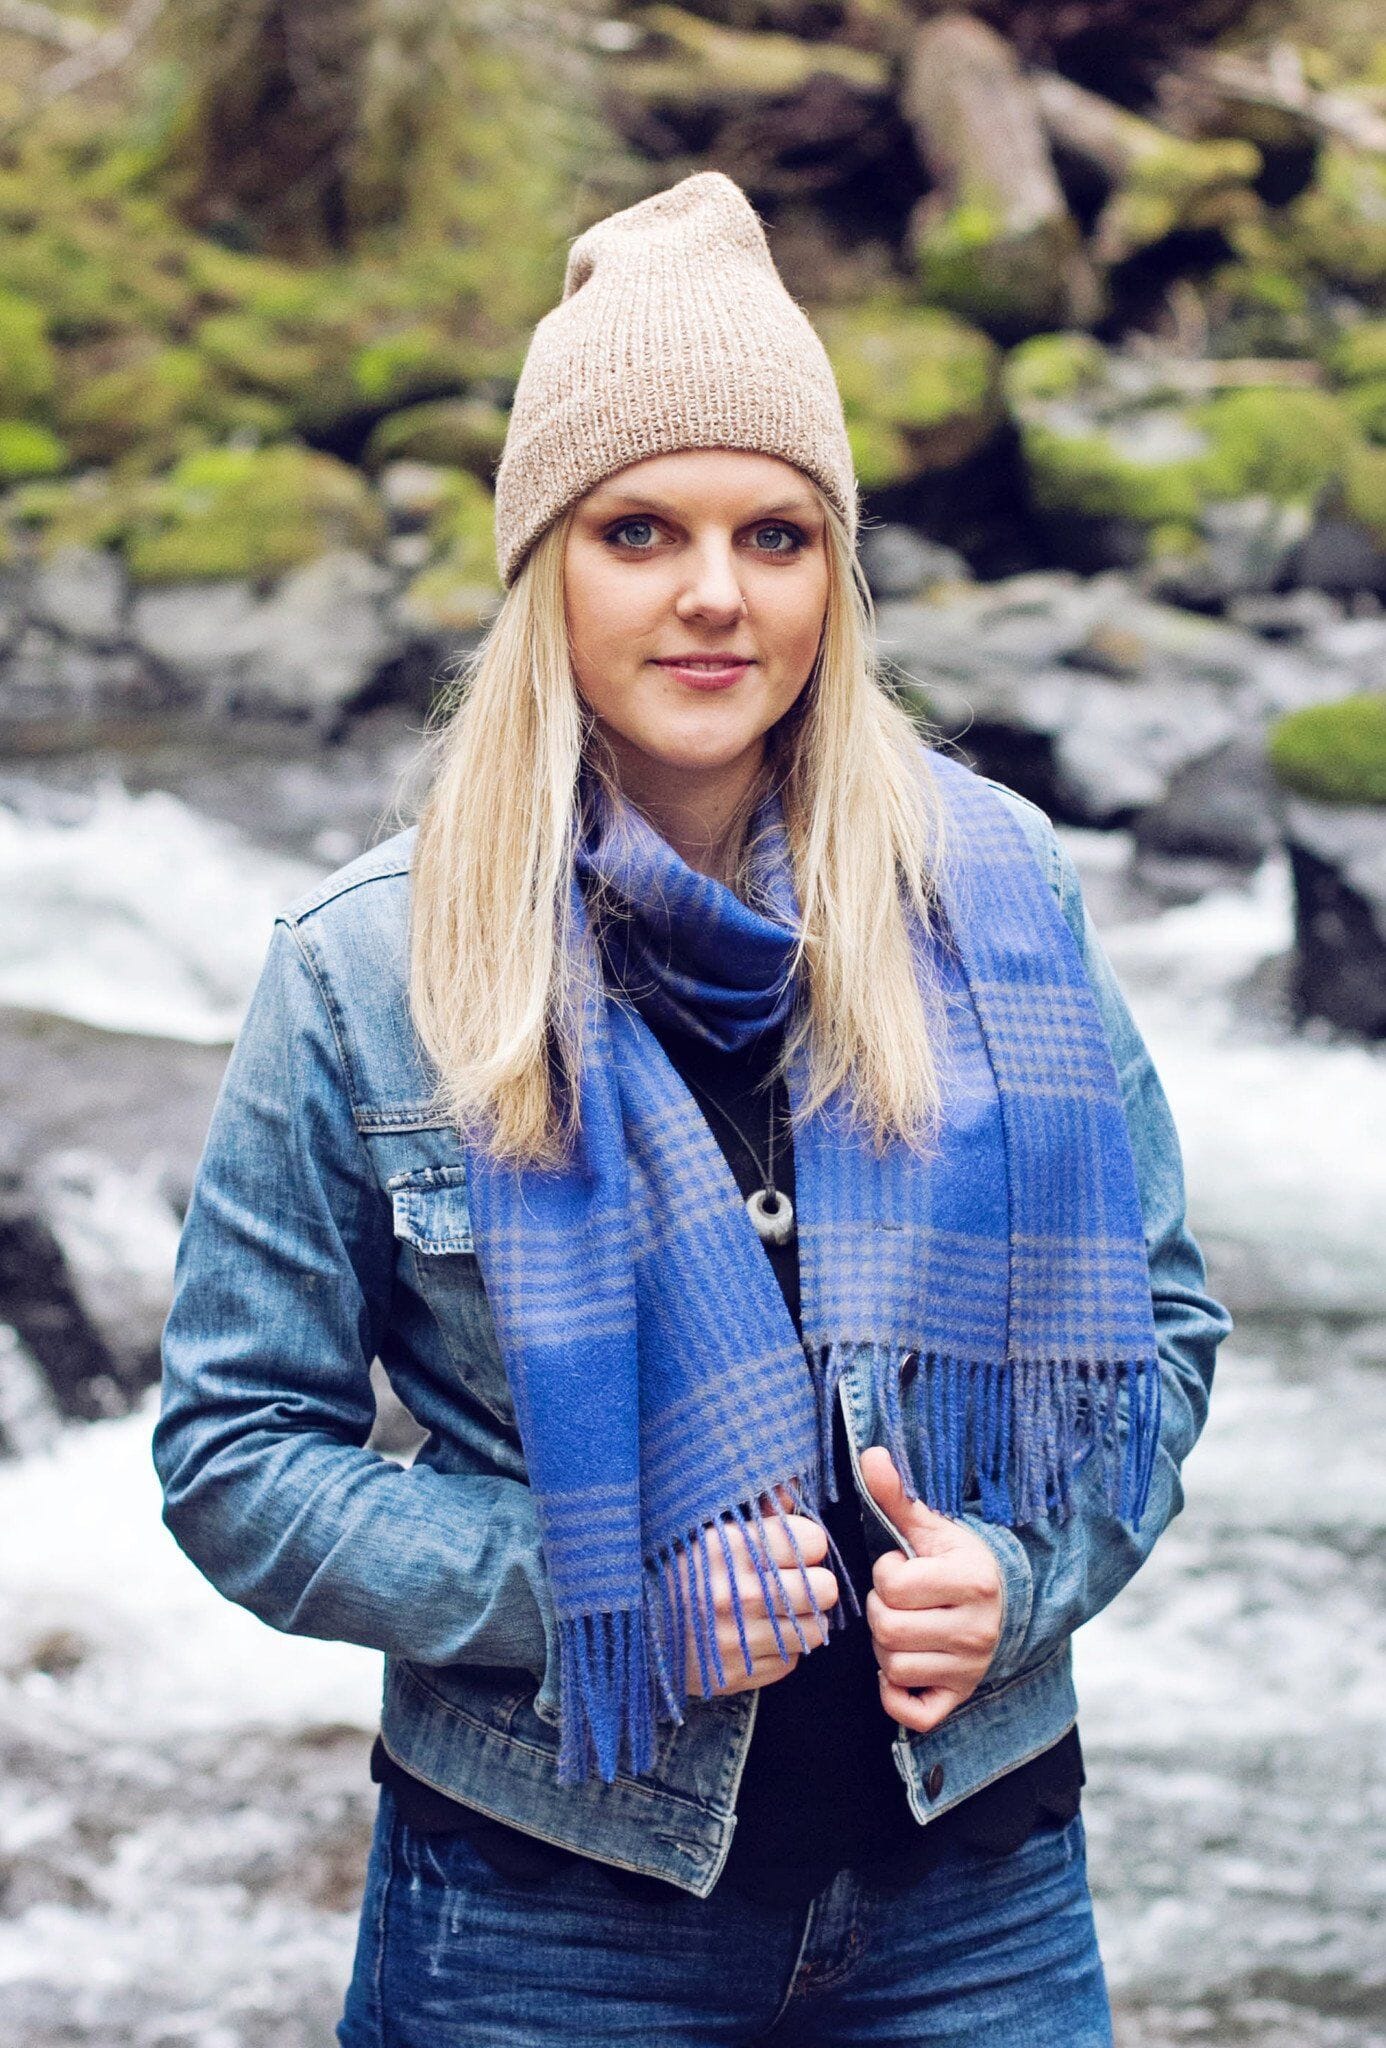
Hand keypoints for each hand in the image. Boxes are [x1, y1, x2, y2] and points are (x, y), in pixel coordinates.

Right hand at [678, 1488, 837, 1699]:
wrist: (628, 1628)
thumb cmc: (670, 1569)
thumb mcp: (706, 1527)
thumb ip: (756, 1509)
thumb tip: (793, 1489)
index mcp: (732, 1547)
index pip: (814, 1540)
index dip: (806, 1543)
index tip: (791, 1549)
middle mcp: (740, 1593)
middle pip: (826, 1588)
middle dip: (813, 1584)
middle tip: (790, 1583)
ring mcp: (739, 1639)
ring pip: (816, 1629)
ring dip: (801, 1620)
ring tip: (776, 1611)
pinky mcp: (738, 1675)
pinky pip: (791, 1661)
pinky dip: (779, 1650)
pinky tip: (755, 1636)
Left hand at [859, 1445, 1002, 1735]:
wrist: (1006, 1604)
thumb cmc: (959, 1563)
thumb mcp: (934, 1528)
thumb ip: (898, 1496)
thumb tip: (869, 1455)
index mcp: (972, 1582)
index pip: (894, 1586)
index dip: (885, 1573)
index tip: (900, 1567)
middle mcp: (977, 1631)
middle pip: (889, 1630)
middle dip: (880, 1612)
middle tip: (896, 1601)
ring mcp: (970, 1670)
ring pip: (894, 1668)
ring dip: (884, 1649)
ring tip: (902, 1627)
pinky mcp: (960, 1698)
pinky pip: (913, 1714)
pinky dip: (896, 1695)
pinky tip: (900, 1669)